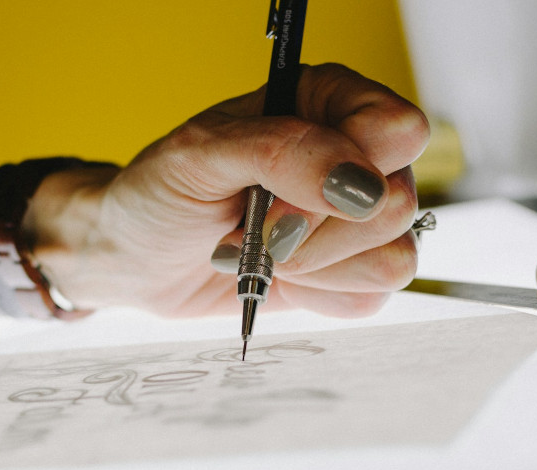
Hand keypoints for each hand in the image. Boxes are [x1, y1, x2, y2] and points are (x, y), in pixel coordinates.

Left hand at [26, 63, 428, 317]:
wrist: (137, 258)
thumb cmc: (161, 194)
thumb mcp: (201, 154)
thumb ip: (282, 151)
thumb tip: (358, 182)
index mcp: (325, 104)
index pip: (399, 129)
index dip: (352, 169)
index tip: (285, 191)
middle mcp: (353, 157)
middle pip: (397, 204)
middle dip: (313, 230)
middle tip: (255, 226)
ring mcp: (355, 220)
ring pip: (393, 259)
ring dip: (312, 267)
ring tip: (259, 250)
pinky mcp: (347, 272)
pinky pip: (370, 298)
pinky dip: (314, 295)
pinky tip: (276, 277)